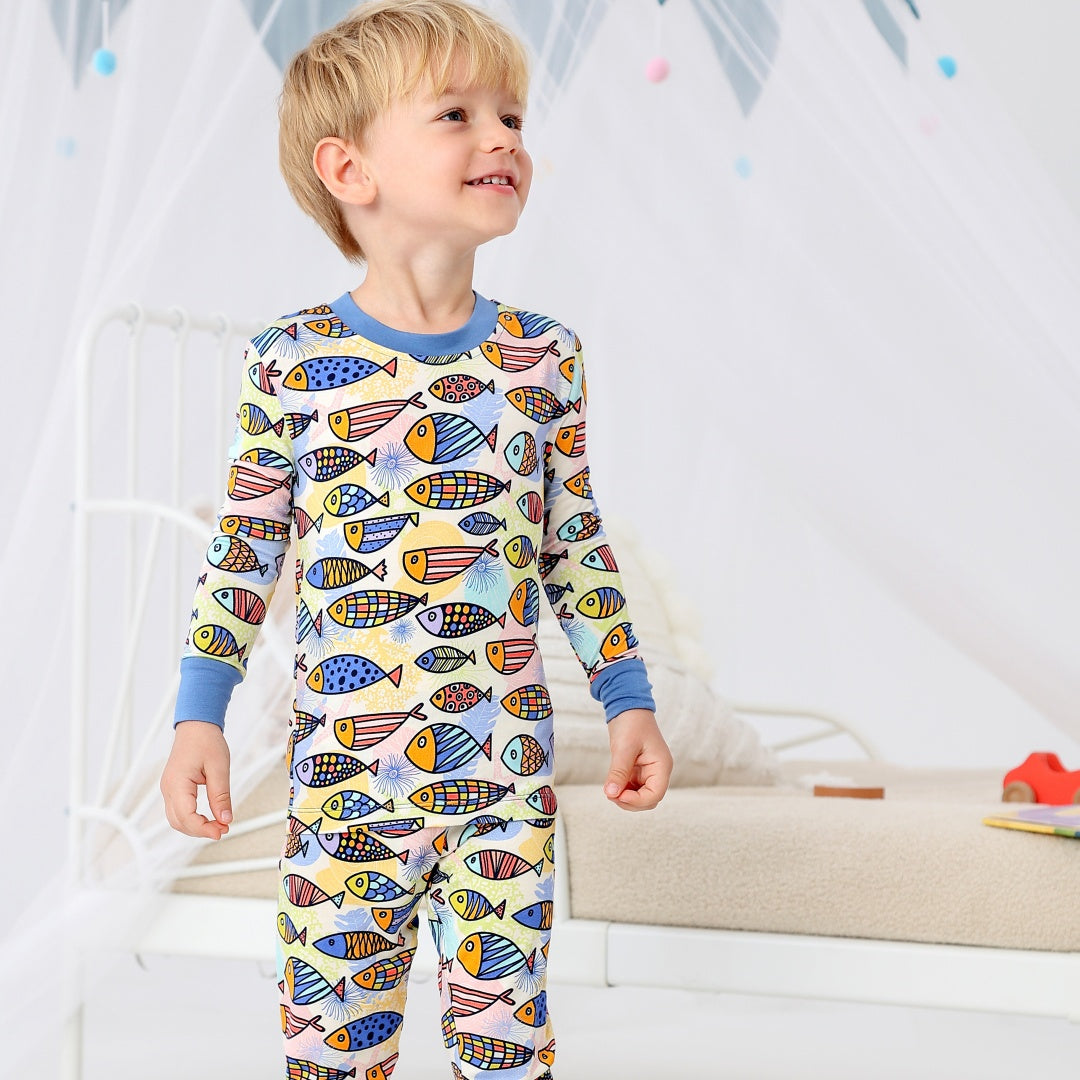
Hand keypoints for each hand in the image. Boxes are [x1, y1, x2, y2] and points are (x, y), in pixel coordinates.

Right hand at [160, 720, 232, 838]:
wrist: (196, 726)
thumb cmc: (206, 741)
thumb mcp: (219, 768)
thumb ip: (221, 795)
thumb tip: (225, 819)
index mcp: (177, 783)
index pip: (186, 816)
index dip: (203, 829)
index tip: (221, 831)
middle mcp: (168, 788)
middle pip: (178, 822)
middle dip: (200, 830)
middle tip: (223, 829)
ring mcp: (168, 789)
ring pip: (176, 819)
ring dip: (195, 826)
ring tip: (217, 824)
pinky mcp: (173, 788)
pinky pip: (178, 811)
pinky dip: (191, 819)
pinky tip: (208, 817)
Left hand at [604, 708, 672, 810]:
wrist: (627, 705)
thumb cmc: (631, 722)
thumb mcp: (624, 747)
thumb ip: (619, 772)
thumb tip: (611, 793)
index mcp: (661, 765)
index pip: (655, 794)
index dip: (637, 801)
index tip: (618, 795)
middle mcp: (657, 771)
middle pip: (649, 799)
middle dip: (630, 801)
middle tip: (611, 793)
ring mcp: (648, 772)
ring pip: (640, 796)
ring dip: (624, 797)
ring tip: (610, 788)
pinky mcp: (637, 770)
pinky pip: (632, 788)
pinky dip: (622, 790)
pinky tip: (612, 784)